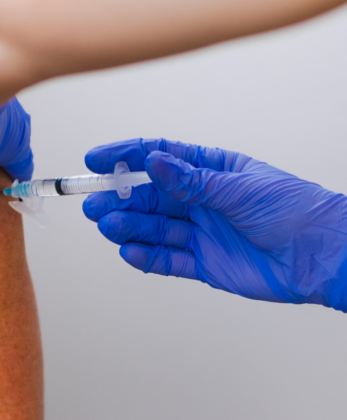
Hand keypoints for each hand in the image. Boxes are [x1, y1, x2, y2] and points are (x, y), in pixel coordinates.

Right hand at [82, 138, 346, 310]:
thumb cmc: (294, 211)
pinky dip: (146, 257)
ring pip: (153, 227)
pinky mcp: (204, 263)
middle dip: (119, 198)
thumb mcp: (239, 189)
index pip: (158, 157)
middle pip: (149, 195)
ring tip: (107, 226)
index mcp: (209, 169)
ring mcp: (200, 231)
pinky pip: (167, 259)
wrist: (324, 257)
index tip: (95, 159)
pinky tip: (128, 252)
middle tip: (94, 203)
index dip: (125, 156)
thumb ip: (191, 180)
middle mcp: (200, 199)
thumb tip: (153, 163)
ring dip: (127, 226)